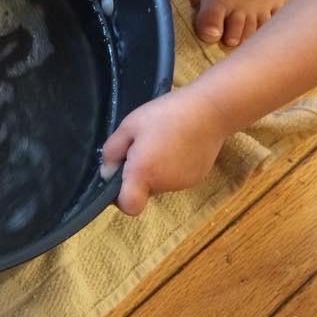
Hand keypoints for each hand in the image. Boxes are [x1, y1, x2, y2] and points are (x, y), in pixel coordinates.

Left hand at [100, 88, 231, 215]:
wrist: (210, 110)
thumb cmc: (165, 115)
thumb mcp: (129, 126)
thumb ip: (112, 151)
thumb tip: (107, 172)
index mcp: (143, 173)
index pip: (129, 206)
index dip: (119, 199)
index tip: (118, 178)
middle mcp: (163, 185)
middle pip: (142, 191)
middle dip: (137, 176)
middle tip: (141, 147)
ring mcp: (182, 184)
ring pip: (159, 184)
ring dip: (155, 171)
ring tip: (161, 142)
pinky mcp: (196, 178)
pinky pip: (175, 178)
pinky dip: (171, 168)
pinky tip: (177, 145)